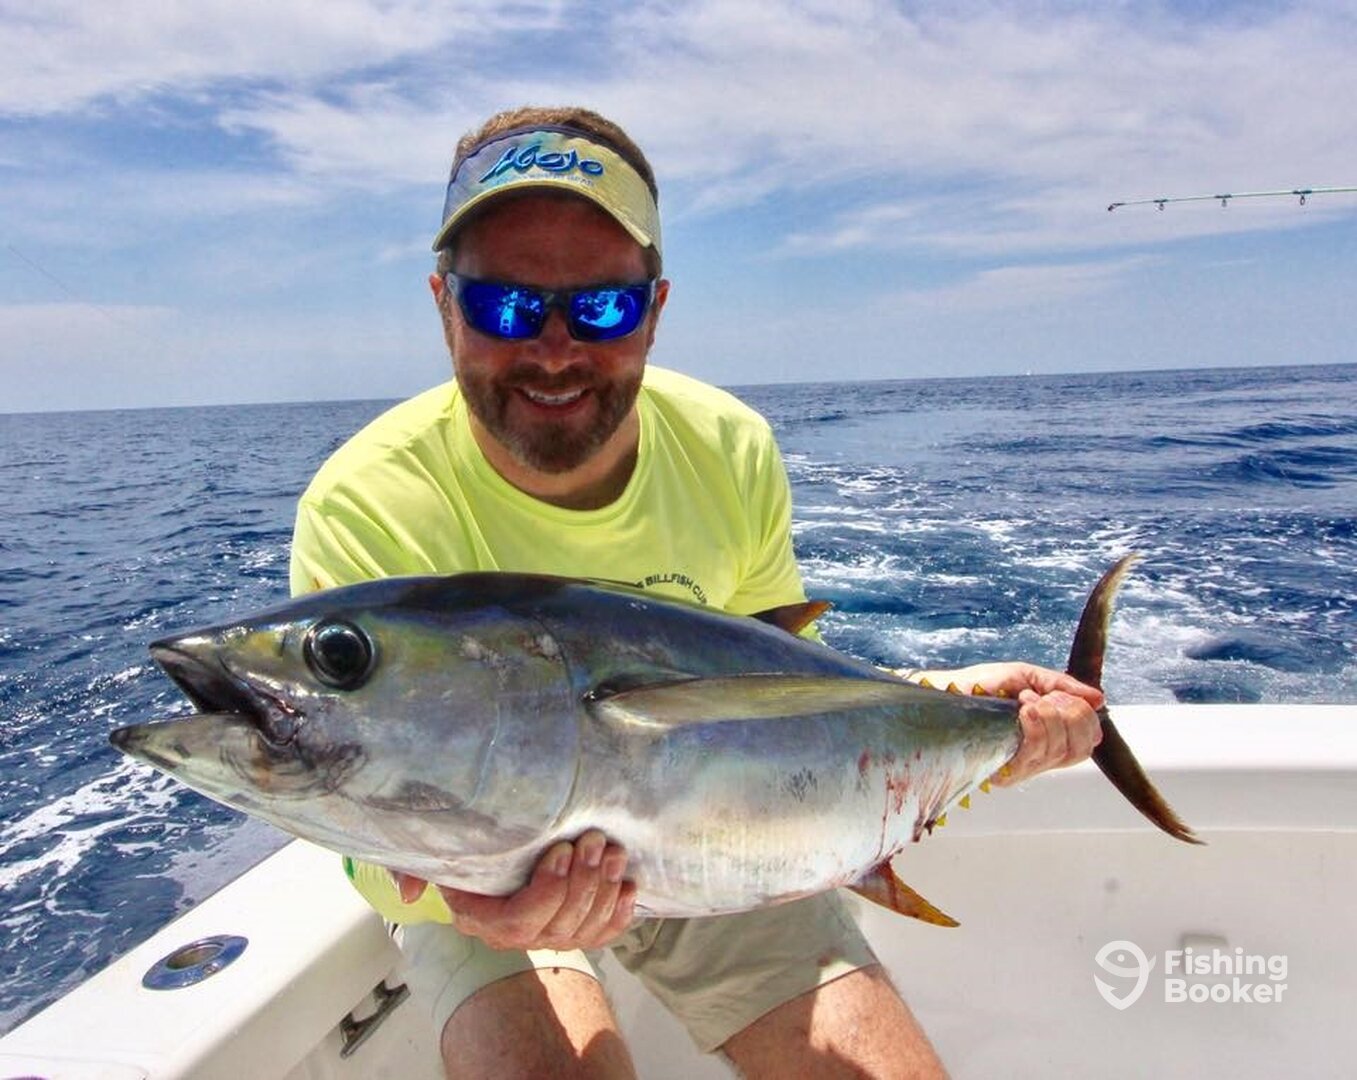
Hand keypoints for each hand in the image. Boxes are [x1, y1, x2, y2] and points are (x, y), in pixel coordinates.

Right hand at [391, 829, 636, 950]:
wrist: (489, 863)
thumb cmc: (462, 856)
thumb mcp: (432, 858)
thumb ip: (412, 869)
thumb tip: (408, 893)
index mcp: (484, 920)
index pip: (519, 921)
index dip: (547, 890)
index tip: (560, 850)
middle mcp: (517, 937)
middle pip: (558, 924)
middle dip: (583, 882)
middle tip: (595, 841)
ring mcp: (549, 937)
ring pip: (584, 928)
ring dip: (604, 890)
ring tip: (614, 853)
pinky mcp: (575, 931)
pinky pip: (602, 935)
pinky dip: (618, 914)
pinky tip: (629, 887)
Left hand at [911, 662, 1103, 785]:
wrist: (945, 691)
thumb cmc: (981, 685)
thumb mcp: (1027, 677)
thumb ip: (1062, 686)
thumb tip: (1099, 700)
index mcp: (1046, 739)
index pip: (1086, 744)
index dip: (1085, 719)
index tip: (1061, 696)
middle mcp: (1037, 758)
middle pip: (1080, 749)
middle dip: (1072, 716)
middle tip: (1044, 697)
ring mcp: (1021, 766)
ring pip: (1060, 749)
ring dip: (1051, 717)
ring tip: (1026, 700)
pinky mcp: (1004, 768)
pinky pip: (1037, 752)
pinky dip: (1038, 725)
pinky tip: (1023, 709)